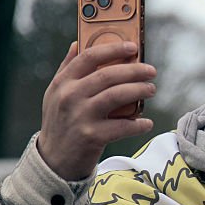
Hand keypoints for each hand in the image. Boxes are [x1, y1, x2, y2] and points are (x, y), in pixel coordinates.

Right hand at [38, 41, 156, 179]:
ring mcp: (80, 116)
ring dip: (139, 90)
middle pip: (108, 75)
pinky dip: (138, 124)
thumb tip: (77, 43)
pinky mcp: (92, 136)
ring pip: (117, 95)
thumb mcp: (55, 94)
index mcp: (62, 82)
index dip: (113, 49)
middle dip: (134, 70)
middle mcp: (70, 96)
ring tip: (151, 89)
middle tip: (151, 71)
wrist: (53, 161)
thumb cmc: (60, 123)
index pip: (89, 56)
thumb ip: (67, 68)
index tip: (132, 47)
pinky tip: (146, 123)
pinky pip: (122, 126)